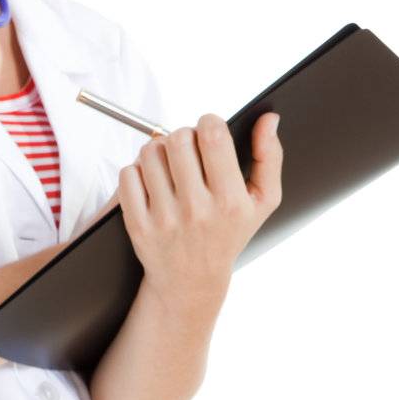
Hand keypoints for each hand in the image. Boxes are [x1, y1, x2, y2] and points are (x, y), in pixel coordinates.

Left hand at [118, 112, 282, 313]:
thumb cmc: (229, 233)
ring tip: (169, 163)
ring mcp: (164, 219)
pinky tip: (151, 180)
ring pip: (150, 153)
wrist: (191, 281)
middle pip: (178, 140)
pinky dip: (137, 170)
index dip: (208, 122)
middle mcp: (197, 210)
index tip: (208, 129)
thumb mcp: (262, 202)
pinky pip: (128, 175)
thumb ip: (270, 157)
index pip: (213, 136)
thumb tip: (269, 118)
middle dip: (183, 135)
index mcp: (230, 200)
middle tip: (187, 147)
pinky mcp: (138, 226)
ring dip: (158, 150)